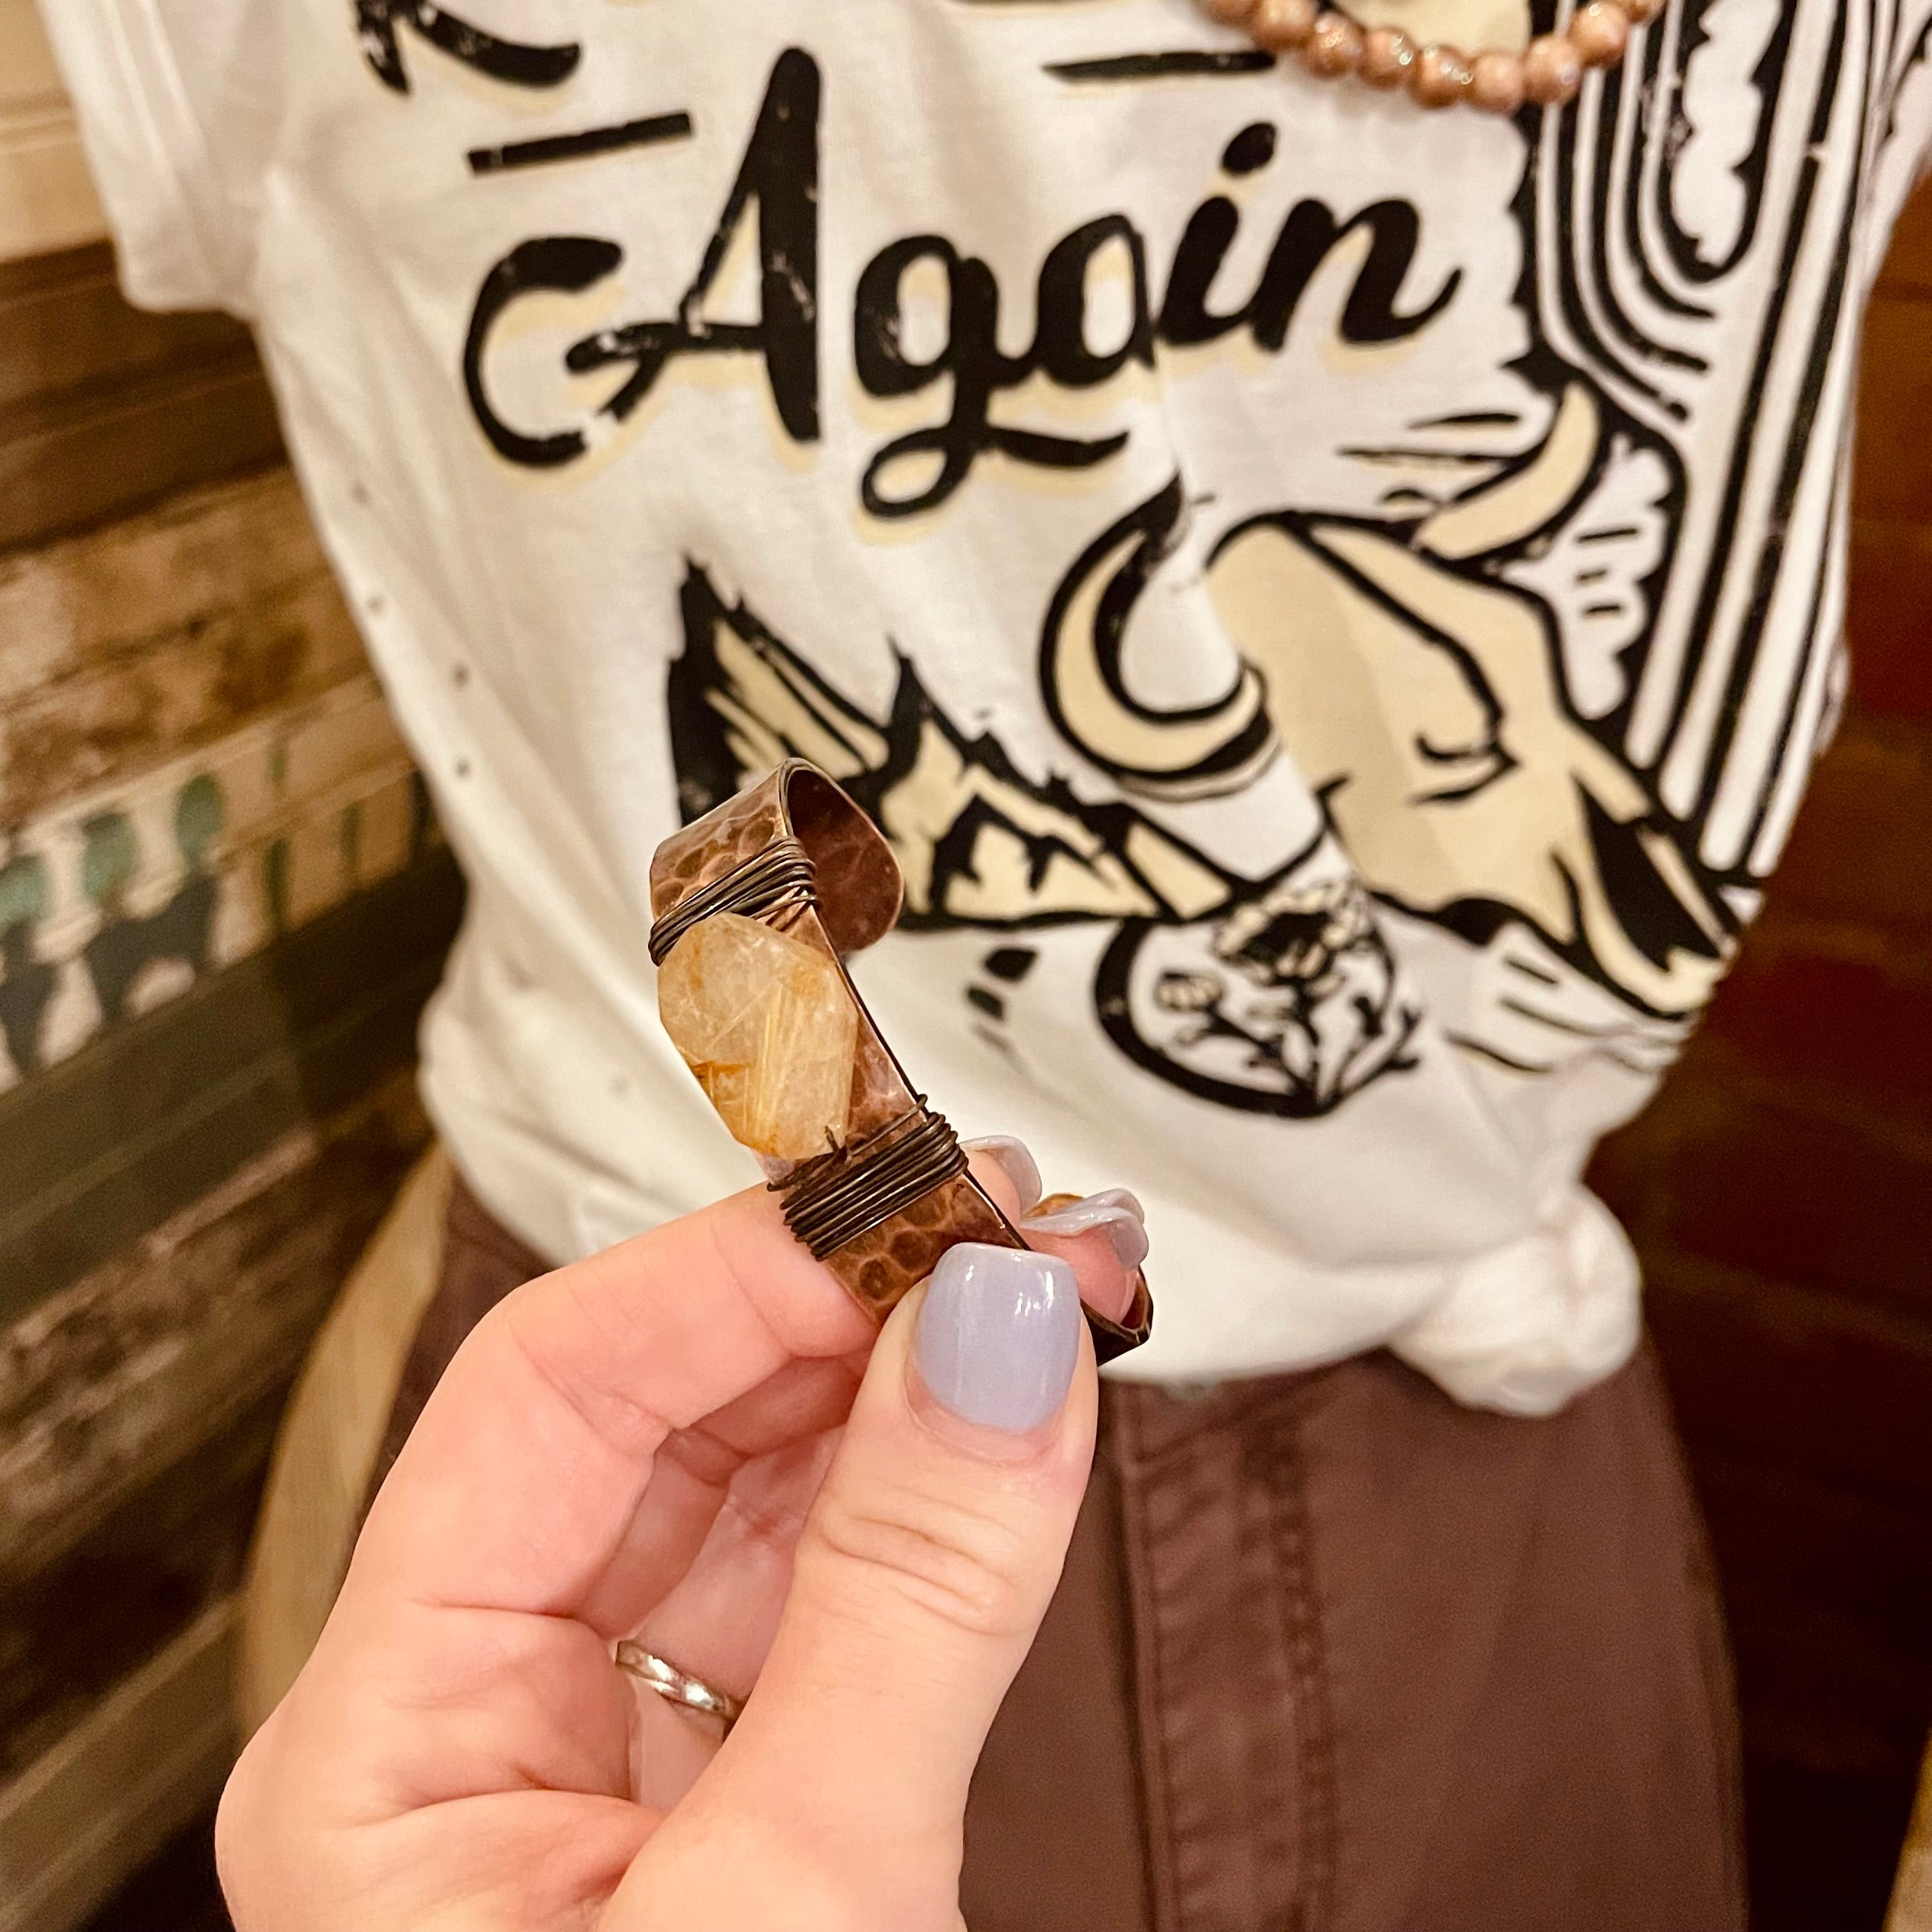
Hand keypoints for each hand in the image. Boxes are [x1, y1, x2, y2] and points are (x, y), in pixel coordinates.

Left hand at [215, 1147, 1141, 1930]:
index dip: (740, 1267)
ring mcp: (617, 1754)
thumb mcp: (800, 1909)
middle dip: (845, 1303)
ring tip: (1049, 1291)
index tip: (923, 1203)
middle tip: (1020, 1226)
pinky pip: (824, 1590)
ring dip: (902, 1381)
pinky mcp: (740, 1790)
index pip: (554, 1394)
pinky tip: (1005, 1420)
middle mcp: (482, 1722)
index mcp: (389, 1744)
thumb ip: (911, 1606)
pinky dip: (925, 1496)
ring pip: (752, 1491)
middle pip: (655, 1419)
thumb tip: (1001, 1330)